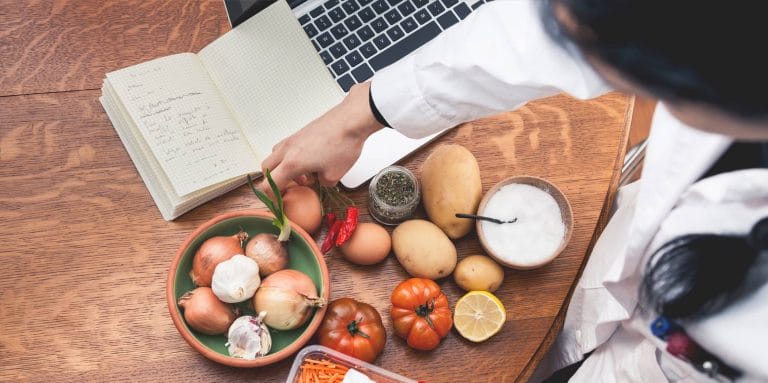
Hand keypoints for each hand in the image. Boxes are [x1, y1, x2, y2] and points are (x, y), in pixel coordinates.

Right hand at [261, 82, 383, 189]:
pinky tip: (309, 160)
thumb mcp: (334, 175)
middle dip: (273, 181)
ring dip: (282, 167)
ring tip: (301, 175)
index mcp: (292, 164)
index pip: (269, 185)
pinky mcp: (300, 132)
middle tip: (287, 189)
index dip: (272, 197)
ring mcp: (292, 139)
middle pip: (266, 169)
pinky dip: (290, 157)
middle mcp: (287, 150)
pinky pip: (286, 147)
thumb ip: (323, 183)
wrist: (351, 121)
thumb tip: (321, 181)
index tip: (279, 203)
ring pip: (275, 156)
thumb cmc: (343, 145)